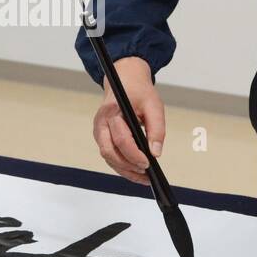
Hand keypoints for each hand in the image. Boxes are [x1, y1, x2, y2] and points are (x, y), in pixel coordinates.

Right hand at [92, 56, 165, 185]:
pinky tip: (135, 170)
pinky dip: (121, 165)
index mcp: (112, 111)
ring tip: (143, 177)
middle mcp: (101, 122)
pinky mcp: (102, 136)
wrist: (125, 79)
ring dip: (124, 169)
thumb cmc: (139, 91)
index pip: (121, 139)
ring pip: (107, 156)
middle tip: (145, 173)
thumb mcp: (154, 106)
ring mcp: (99, 130)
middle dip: (127, 166)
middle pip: (109, 152)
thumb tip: (156, 153)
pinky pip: (109, 154)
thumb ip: (157, 129)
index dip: (134, 155)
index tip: (148, 163)